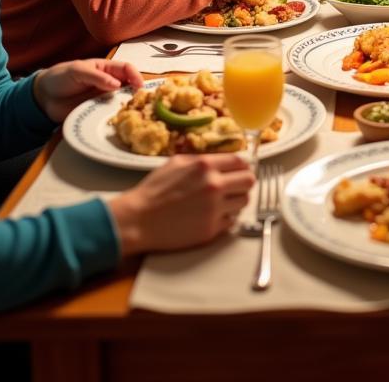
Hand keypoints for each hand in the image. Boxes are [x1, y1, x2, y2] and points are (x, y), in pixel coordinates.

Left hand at [33, 59, 142, 122]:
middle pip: (129, 86)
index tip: (139, 86)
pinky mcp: (98, 113)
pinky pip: (111, 114)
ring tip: (134, 113)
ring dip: (129, 106)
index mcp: (106, 68)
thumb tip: (117, 85)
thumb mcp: (77, 71)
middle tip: (142, 102)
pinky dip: (117, 117)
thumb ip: (97, 76)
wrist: (44, 98)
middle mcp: (110, 83)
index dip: (135, 75)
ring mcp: (105, 99)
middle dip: (137, 92)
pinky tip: (121, 121)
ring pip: (123, 101)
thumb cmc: (61, 77)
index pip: (126, 69)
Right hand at [108, 154, 254, 255]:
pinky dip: (226, 217)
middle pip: (249, 181)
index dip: (242, 165)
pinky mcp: (211, 229)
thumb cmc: (154, 190)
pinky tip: (213, 215)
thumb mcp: (177, 162)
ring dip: (236, 200)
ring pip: (244, 201)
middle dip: (244, 182)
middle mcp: (214, 185)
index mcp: (205, 166)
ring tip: (223, 201)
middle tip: (236, 185)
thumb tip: (223, 160)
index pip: (240, 161)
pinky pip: (232, 221)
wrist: (139, 220)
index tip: (240, 170)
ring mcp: (214, 209)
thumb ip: (203, 160)